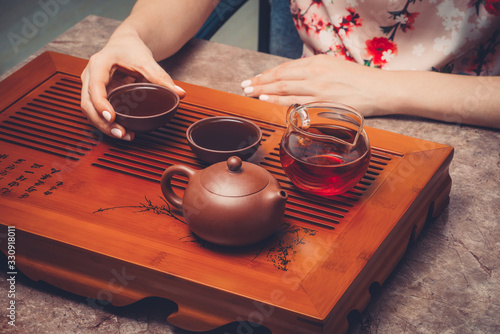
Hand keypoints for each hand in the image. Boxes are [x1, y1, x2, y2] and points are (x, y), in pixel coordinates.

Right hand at [80, 29, 185, 139]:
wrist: (125, 44)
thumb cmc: (132, 49)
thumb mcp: (147, 61)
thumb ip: (161, 77)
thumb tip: (180, 94)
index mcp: (99, 64)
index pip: (95, 87)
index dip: (101, 104)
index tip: (111, 117)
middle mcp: (89, 76)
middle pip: (88, 104)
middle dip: (102, 122)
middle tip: (121, 133)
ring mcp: (90, 87)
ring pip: (89, 111)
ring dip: (103, 126)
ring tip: (124, 135)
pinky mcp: (96, 95)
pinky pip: (96, 112)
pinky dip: (106, 123)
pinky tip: (121, 131)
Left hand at [240, 55, 388, 116]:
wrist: (380, 89)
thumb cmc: (358, 80)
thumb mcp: (334, 67)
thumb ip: (314, 71)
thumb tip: (296, 78)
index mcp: (318, 62)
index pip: (286, 68)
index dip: (267, 74)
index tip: (255, 79)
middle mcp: (315, 73)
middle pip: (280, 77)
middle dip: (260, 81)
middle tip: (244, 85)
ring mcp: (318, 88)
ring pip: (284, 88)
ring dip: (264, 90)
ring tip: (249, 93)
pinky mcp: (323, 103)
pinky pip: (295, 102)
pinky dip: (278, 100)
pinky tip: (266, 100)